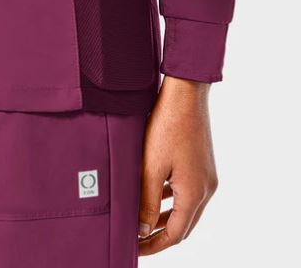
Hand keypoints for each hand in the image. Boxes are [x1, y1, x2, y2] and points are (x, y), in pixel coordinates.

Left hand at [138, 76, 217, 254]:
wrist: (186, 93)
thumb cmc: (167, 126)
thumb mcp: (151, 167)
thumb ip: (147, 201)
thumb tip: (143, 230)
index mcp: (195, 193)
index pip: (176, 234)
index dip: (154, 245)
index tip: (135, 249)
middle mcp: (206, 188)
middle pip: (184, 224)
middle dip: (161, 235)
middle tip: (138, 239)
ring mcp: (207, 175)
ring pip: (187, 208)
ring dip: (167, 217)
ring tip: (144, 221)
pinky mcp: (203, 163)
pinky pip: (188, 191)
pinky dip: (173, 199)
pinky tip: (156, 193)